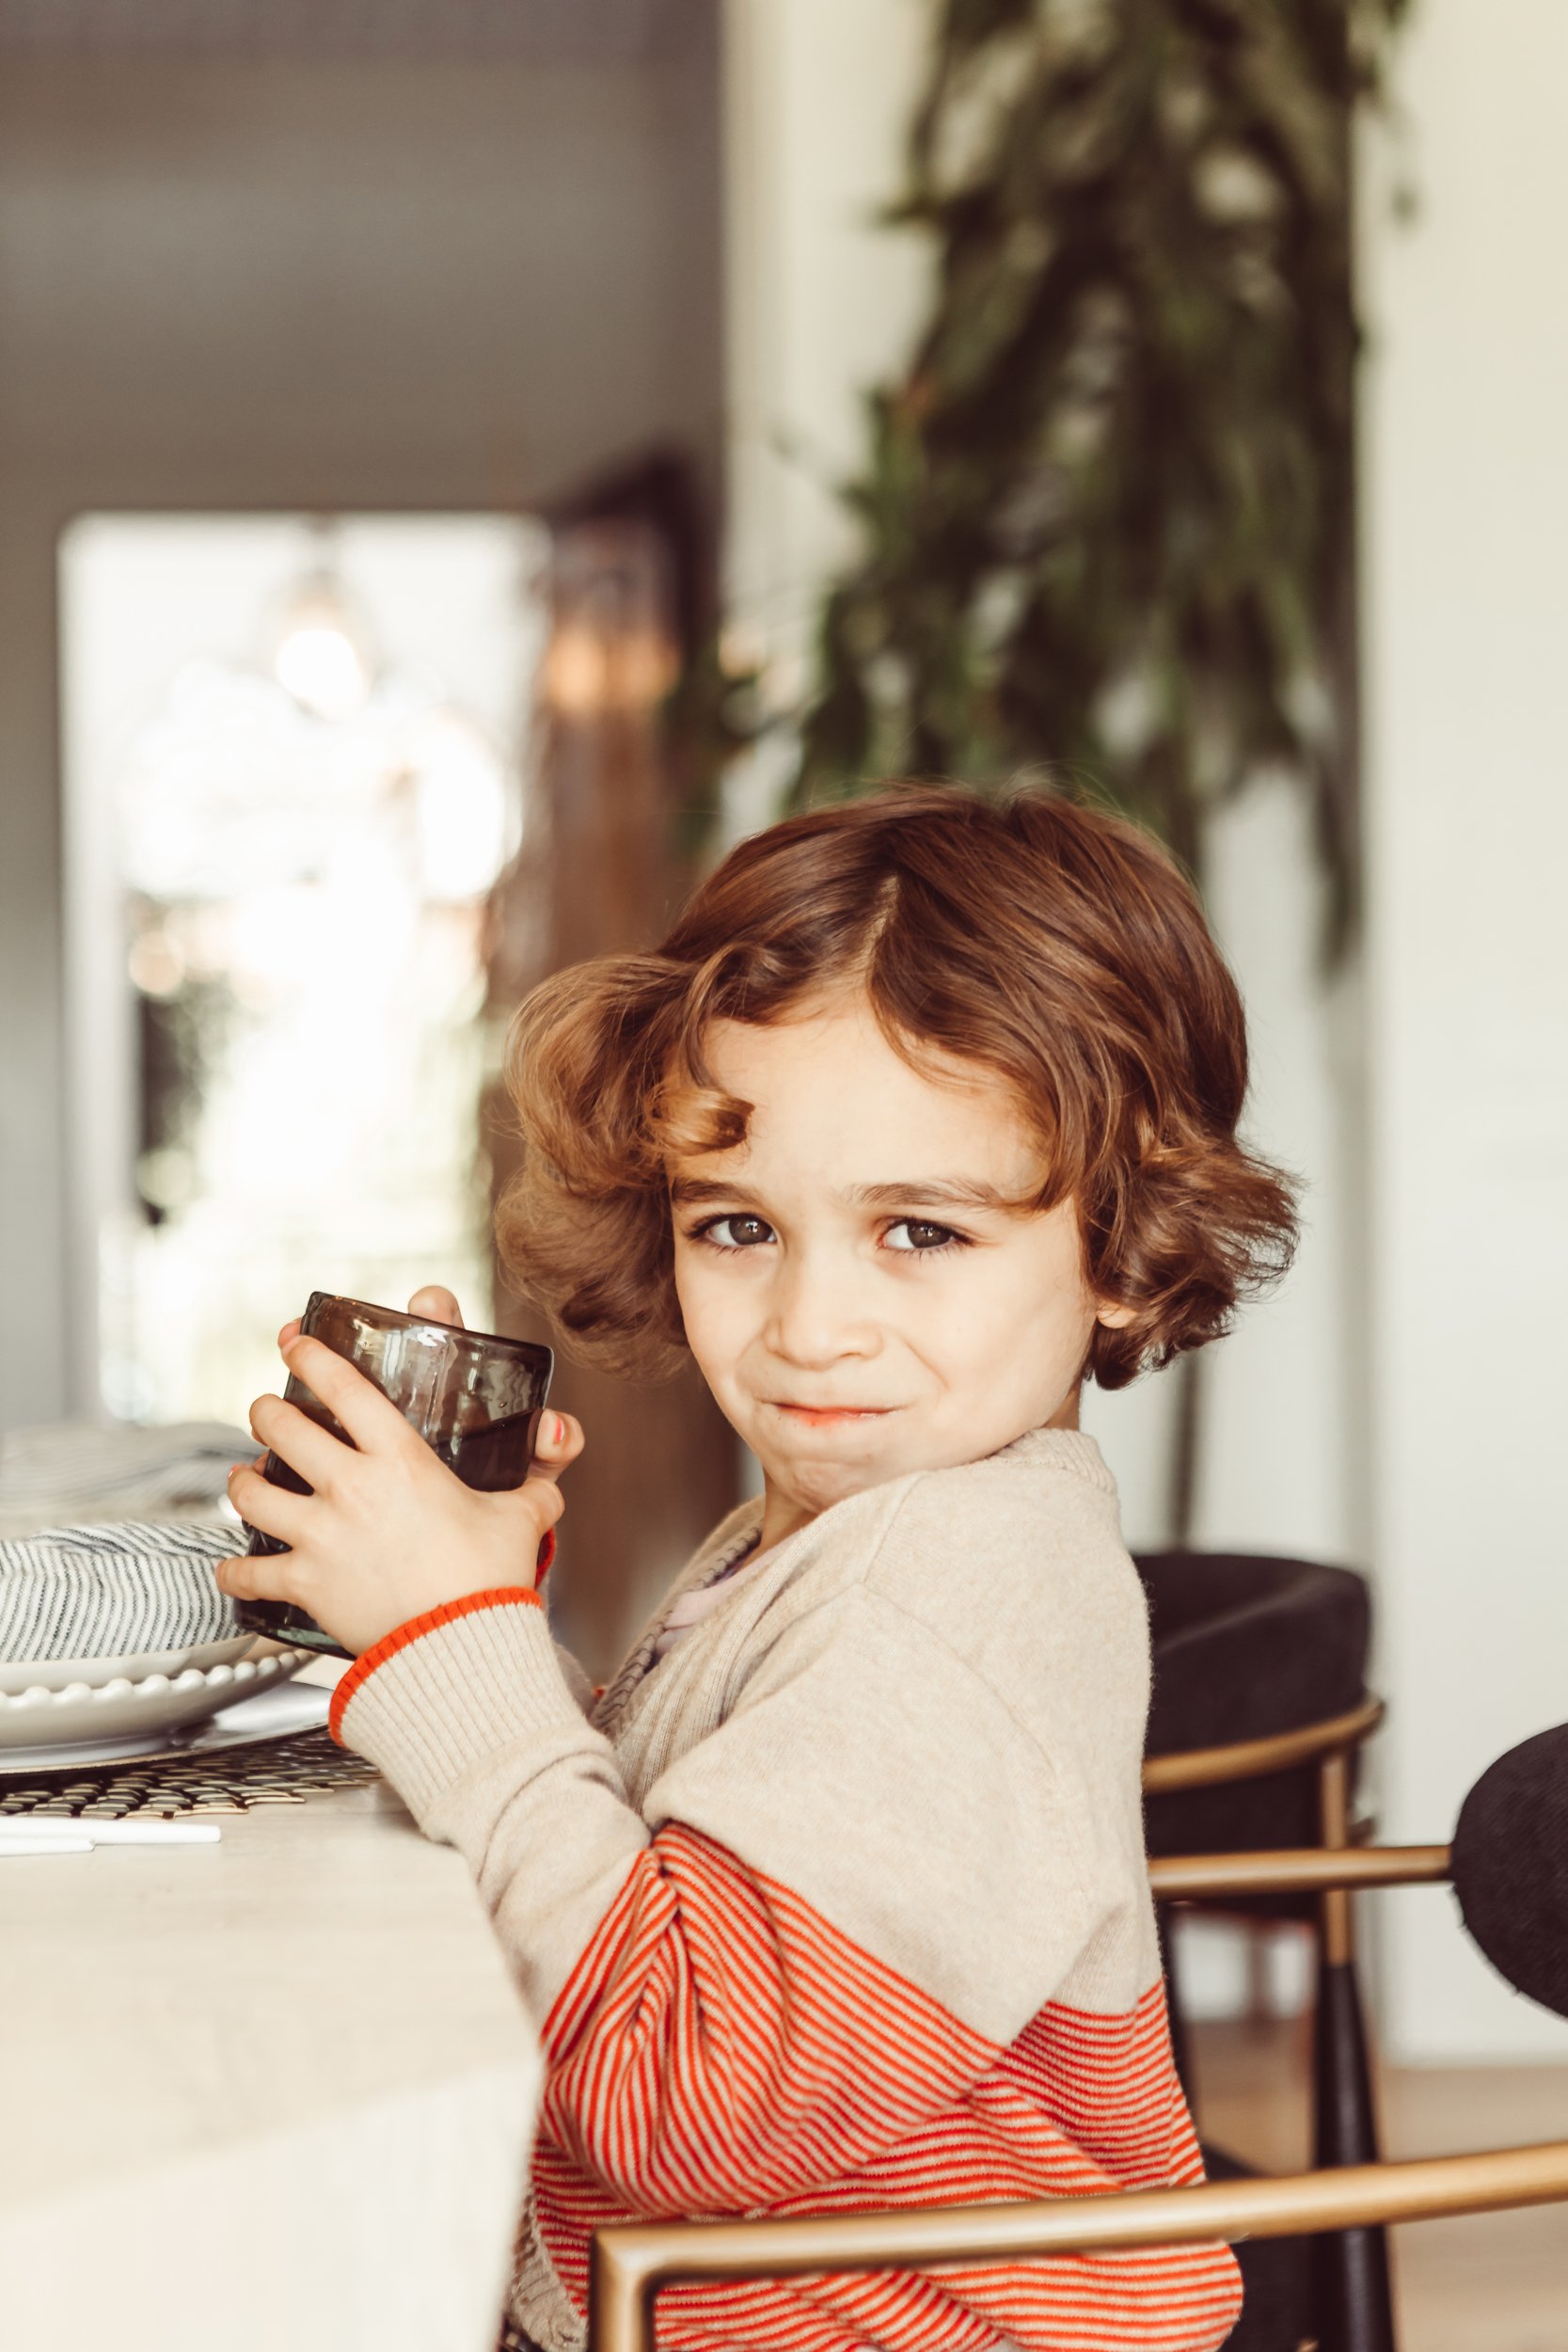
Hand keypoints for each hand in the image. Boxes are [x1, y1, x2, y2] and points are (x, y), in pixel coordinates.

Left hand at [215, 1292, 584, 1657]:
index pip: (344, 1389)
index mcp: (401, 1461)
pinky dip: (236, 1571)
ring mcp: (321, 1536)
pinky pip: (250, 1572)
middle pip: (282, 1430)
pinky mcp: (305, 1583)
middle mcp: (352, 1489)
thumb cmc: (488, 1583)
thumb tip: (552, 1466)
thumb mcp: (523, 1519)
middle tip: (267, 1412)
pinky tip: (235, 1568)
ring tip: (244, 1478)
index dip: (313, 1357)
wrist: (462, 1650)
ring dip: (242, 1481)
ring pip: (251, 1493)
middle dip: (267, 1413)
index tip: (297, 1344)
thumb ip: (533, 1484)